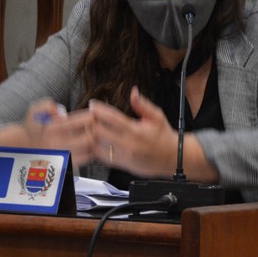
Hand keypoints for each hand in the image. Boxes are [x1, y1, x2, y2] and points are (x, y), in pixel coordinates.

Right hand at [0, 99, 98, 165]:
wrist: (24, 147)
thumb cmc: (32, 128)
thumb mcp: (34, 111)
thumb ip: (46, 106)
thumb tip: (58, 110)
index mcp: (52, 130)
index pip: (79, 123)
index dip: (89, 117)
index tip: (92, 114)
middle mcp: (58, 145)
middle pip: (89, 139)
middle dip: (95, 130)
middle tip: (96, 125)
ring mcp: (63, 156)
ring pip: (90, 150)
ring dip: (95, 141)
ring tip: (94, 134)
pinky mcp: (67, 164)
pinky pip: (86, 159)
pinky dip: (92, 151)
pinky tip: (90, 144)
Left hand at [87, 88, 218, 182]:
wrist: (172, 159)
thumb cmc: (164, 137)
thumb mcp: (157, 116)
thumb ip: (142, 105)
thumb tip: (134, 92)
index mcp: (135, 131)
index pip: (113, 118)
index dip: (100, 110)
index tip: (93, 104)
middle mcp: (127, 144)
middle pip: (99, 132)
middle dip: (91, 122)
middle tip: (86, 115)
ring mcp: (122, 156)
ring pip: (97, 146)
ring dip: (89, 136)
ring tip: (85, 128)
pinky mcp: (119, 164)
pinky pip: (100, 156)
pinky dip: (93, 148)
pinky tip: (90, 141)